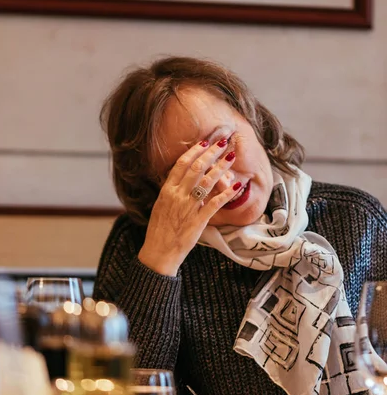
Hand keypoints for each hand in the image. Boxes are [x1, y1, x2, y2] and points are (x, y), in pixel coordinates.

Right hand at [138, 138, 238, 275]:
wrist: (159, 252)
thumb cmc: (159, 230)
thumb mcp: (161, 206)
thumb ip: (171, 191)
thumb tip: (180, 177)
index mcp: (167, 191)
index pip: (181, 164)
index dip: (194, 151)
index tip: (205, 141)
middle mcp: (177, 196)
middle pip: (196, 168)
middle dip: (211, 153)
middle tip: (223, 143)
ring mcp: (188, 208)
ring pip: (206, 182)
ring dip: (220, 168)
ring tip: (231, 158)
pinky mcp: (198, 221)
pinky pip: (214, 203)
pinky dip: (226, 193)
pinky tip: (236, 186)